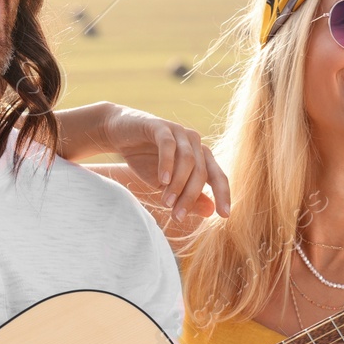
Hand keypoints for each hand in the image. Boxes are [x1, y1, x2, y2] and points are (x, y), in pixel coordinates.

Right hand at [100, 102, 230, 220]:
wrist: (119, 135)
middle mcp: (194, 142)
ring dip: (178, 184)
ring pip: (187, 160)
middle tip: (177, 216)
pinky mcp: (159, 126)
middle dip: (190, 197)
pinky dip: (167, 164)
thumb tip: (210, 212)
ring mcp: (178, 132)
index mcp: (201, 156)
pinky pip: (168, 145)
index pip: (218, 176)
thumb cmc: (146, 161)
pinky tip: (162, 180)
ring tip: (167, 202)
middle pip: (201, 172)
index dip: (223, 195)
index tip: (225, 215)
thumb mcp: (167, 185)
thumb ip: (188, 197)